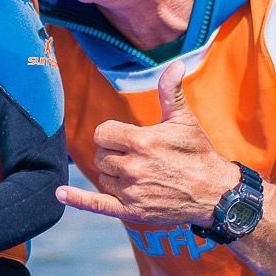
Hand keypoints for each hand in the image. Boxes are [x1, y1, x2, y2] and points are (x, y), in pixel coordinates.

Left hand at [57, 62, 236, 224]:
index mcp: (142, 141)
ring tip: (140, 174)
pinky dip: (77, 199)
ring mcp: (132, 191)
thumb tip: (176, 63)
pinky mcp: (132, 211)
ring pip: (102, 177)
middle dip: (114, 154)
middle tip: (138, 158)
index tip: (127, 138)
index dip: (112, 135)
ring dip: (113, 175)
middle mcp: (134, 167)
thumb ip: (171, 92)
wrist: (214, 193)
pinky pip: (96, 205)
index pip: (102, 133)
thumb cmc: (198, 153)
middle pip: (101, 156)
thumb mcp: (184, 120)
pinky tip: (60, 194)